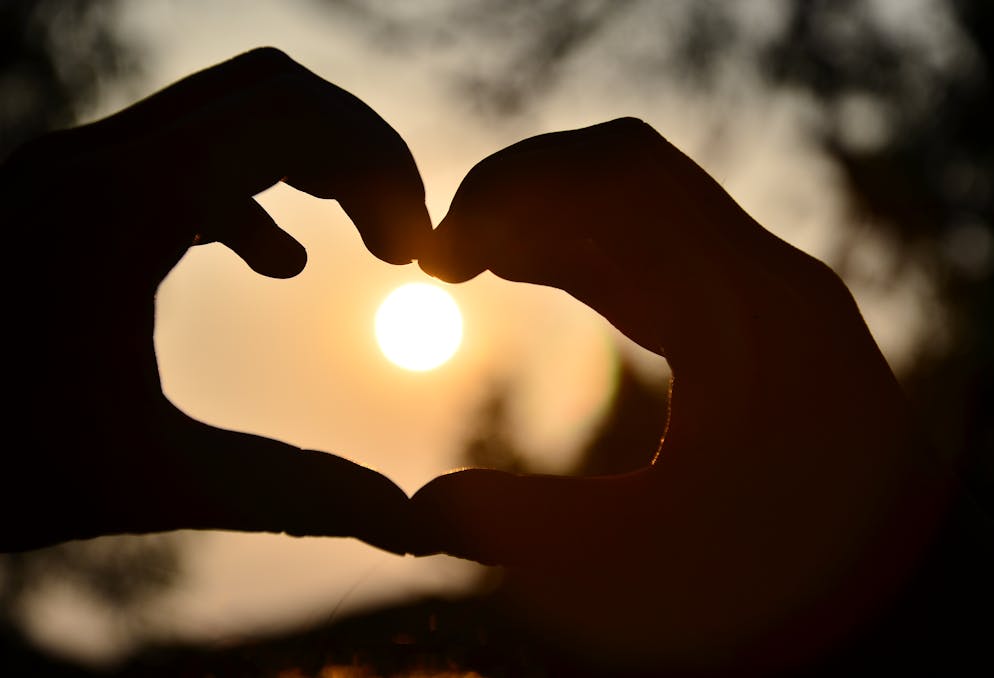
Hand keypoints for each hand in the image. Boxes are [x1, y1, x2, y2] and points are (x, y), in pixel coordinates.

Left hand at [0, 48, 429, 553]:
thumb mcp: (146, 481)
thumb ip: (291, 495)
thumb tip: (412, 527)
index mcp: (121, 205)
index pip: (292, 115)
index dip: (379, 167)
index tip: (417, 252)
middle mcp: (94, 161)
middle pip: (273, 92)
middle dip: (360, 155)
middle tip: (406, 239)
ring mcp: (74, 171)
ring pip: (231, 112)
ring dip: (315, 165)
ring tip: (369, 241)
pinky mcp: (66, 197)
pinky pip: (188, 154)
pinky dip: (256, 191)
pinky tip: (277, 263)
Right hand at [411, 119, 953, 669]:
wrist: (902, 595)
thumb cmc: (792, 585)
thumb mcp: (652, 566)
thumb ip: (528, 530)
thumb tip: (415, 511)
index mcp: (744, 308)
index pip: (616, 179)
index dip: (510, 191)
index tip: (435, 250)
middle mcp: (760, 275)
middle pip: (624, 169)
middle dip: (520, 191)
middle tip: (440, 250)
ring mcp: (760, 288)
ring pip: (637, 200)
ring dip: (546, 215)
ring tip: (465, 260)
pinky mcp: (749, 312)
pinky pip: (653, 241)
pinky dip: (579, 245)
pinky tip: (525, 271)